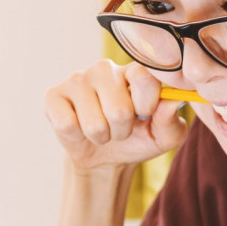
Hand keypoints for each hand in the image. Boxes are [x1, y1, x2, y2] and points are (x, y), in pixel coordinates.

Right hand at [44, 59, 187, 171]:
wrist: (106, 157)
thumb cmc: (139, 139)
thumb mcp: (164, 136)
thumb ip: (172, 121)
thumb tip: (172, 102)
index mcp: (136, 71)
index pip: (144, 77)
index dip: (147, 105)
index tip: (145, 115)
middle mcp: (106, 69)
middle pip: (119, 110)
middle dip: (122, 131)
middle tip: (120, 128)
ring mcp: (78, 79)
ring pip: (94, 123)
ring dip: (101, 136)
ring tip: (102, 130)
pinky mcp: (54, 95)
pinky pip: (67, 124)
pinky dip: (77, 137)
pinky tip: (79, 128)